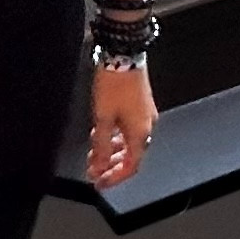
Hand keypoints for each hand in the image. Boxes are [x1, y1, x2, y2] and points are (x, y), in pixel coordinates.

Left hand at [88, 61, 155, 191]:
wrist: (124, 55)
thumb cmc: (114, 85)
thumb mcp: (102, 118)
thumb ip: (100, 146)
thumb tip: (98, 167)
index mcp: (140, 134)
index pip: (130, 166)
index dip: (114, 178)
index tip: (99, 182)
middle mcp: (146, 127)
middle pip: (131, 156)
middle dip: (111, 165)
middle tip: (93, 170)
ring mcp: (144, 116)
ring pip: (129, 142)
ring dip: (112, 151)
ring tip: (93, 153)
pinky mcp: (140, 106)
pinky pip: (129, 130)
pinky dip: (116, 137)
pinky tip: (102, 135)